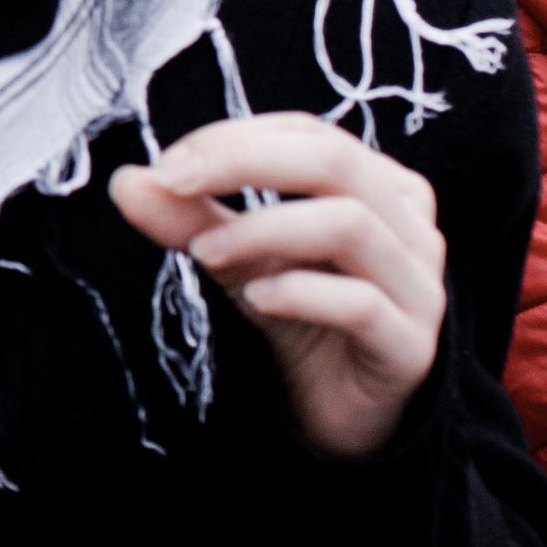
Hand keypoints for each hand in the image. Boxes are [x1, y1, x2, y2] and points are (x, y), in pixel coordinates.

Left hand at [106, 112, 447, 460]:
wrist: (345, 414)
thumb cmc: (303, 318)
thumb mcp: (241, 260)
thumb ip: (191, 218)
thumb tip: (125, 181)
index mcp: (382, 187)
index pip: (309, 133)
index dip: (234, 138)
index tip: (167, 166)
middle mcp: (412, 227)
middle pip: (335, 162)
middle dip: (244, 162)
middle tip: (173, 182)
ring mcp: (420, 287)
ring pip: (350, 225)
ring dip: (262, 228)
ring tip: (203, 252)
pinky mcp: (411, 347)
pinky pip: (360, 303)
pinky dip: (298, 292)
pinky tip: (254, 299)